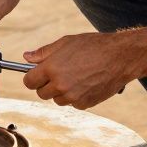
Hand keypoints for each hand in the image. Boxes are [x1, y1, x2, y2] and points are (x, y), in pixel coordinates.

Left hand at [22, 30, 146, 109]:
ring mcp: (72, 96)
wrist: (120, 57)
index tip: (36, 75)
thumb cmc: (93, 46)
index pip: (29, 81)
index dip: (32, 77)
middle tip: (57, 73)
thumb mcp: (66, 42)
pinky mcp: (84, 104)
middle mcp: (60, 85)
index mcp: (52, 68)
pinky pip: (72, 103)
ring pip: (57, 100)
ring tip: (74, 76)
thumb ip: (43, 52)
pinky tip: (85, 83)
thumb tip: (26, 57)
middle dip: (46, 85)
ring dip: (60, 91)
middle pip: (41, 93)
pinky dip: (75, 96)